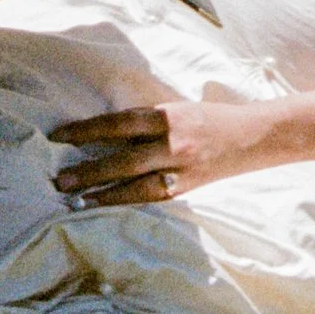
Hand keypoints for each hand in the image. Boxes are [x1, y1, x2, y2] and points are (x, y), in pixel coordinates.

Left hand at [50, 91, 282, 207]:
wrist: (255, 137)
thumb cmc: (211, 118)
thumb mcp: (178, 109)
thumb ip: (148, 120)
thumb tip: (108, 131)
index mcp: (168, 117)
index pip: (119, 124)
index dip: (88, 130)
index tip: (59, 136)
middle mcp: (173, 144)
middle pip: (123, 160)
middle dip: (89, 171)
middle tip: (59, 180)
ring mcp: (181, 170)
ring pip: (135, 185)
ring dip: (103, 193)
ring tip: (76, 199)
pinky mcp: (187, 188)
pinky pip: (151, 197)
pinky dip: (126, 201)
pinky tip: (105, 204)